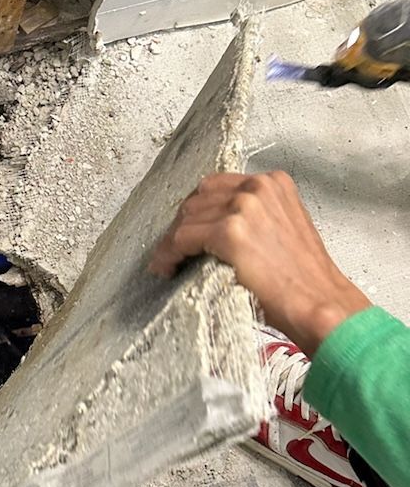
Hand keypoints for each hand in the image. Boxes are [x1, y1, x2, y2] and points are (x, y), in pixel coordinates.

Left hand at [149, 170, 370, 355]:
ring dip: (172, 242)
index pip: (217, 187)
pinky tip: (167, 269)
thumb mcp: (283, 228)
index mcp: (273, 182)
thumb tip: (213, 224)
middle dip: (184, 224)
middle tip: (174, 250)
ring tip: (170, 263)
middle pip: (198, 199)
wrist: (319, 303)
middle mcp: (258, 187)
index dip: (197, 210)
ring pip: (186, 218)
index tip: (189, 229)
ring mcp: (244, 207)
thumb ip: (254, 216)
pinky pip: (181, 240)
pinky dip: (168, 255)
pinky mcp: (230, 232)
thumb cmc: (303, 278)